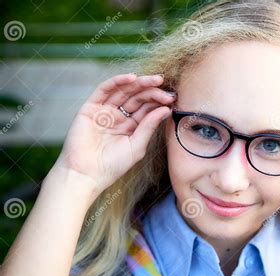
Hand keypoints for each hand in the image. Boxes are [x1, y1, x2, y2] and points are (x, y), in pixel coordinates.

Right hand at [54, 73, 175, 195]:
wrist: (86, 174)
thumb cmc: (112, 166)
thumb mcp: (137, 145)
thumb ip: (149, 126)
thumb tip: (166, 109)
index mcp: (131, 126)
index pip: (147, 108)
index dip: (159, 101)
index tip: (172, 99)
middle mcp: (119, 116)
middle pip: (137, 97)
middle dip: (152, 91)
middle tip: (166, 88)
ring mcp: (104, 111)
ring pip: (124, 91)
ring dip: (139, 83)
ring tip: (155, 80)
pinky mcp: (90, 107)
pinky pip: (104, 90)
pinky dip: (117, 81)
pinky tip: (132, 78)